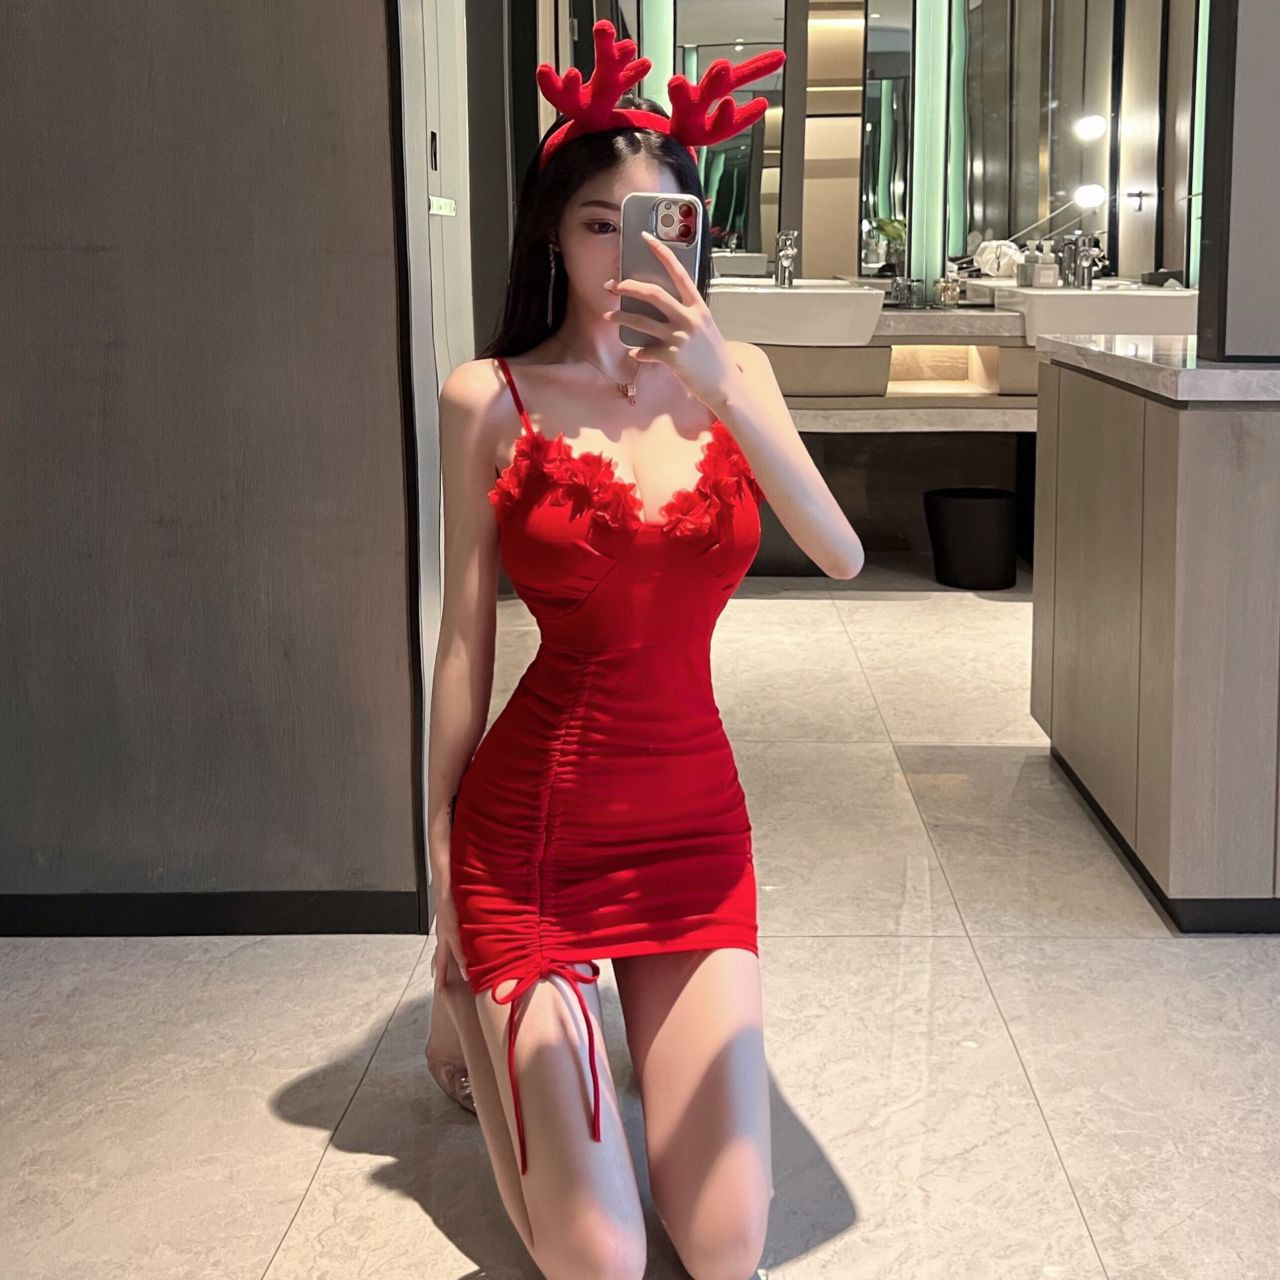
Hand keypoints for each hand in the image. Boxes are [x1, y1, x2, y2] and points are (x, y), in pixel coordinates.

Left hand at [603, 231, 747, 411]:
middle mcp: (689, 318)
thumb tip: (662, 308)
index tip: (646, 238)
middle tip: (613, 286)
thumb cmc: (713, 356)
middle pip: (653, 294)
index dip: (661, 253)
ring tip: (609, 316)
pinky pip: (645, 351)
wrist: (724, 384)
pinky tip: (634, 352)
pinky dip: (637, 351)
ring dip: (621, 317)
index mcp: (698, 306)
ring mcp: (680, 337)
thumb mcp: (705, 327)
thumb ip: (687, 314)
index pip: (678, 272)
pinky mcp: (672, 357)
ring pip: (641, 321)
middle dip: (628, 287)